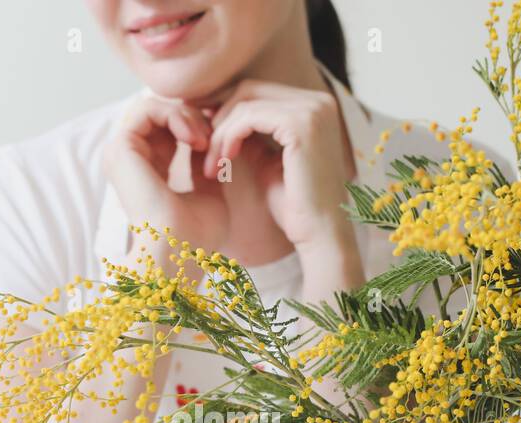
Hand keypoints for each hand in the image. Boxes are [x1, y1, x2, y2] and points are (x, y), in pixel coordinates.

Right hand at [101, 96, 226, 263]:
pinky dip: (174, 115)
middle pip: (160, 112)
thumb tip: (212, 136)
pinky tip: (194, 138)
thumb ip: (204, 162)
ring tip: (205, 139)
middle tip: (215, 137)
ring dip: (185, 115)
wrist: (181, 253)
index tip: (220, 140)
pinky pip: (146, 108)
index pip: (168, 128)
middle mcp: (130, 159)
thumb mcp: (208, 191)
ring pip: (152, 105)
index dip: (196, 124)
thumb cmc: (197, 235)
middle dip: (192, 116)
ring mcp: (121, 153)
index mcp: (147, 169)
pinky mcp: (120, 148)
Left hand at [202, 79, 359, 267]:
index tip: (201, 134)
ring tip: (211, 164)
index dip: (224, 110)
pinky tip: (222, 162)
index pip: (257, 92)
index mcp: (314, 107)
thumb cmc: (294, 207)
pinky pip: (248, 116)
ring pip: (245, 102)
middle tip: (200, 148)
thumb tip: (216, 113)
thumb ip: (250, 135)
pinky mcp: (301, 124)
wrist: (320, 235)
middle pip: (249, 89)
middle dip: (218, 116)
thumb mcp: (267, 162)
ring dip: (219, 132)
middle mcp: (318, 101)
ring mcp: (312, 110)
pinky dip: (228, 137)